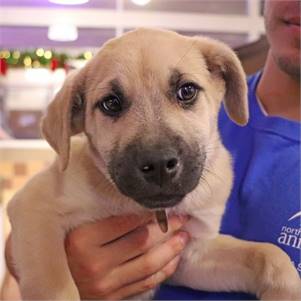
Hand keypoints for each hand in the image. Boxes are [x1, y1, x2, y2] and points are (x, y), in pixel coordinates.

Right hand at [65, 214, 189, 298]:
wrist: (56, 282)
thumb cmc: (69, 248)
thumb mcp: (80, 227)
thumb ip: (105, 217)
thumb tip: (141, 202)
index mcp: (82, 240)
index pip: (125, 222)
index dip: (149, 213)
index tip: (163, 204)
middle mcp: (93, 263)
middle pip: (141, 242)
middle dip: (166, 229)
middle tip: (182, 218)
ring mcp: (104, 284)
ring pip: (148, 264)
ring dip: (171, 250)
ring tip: (184, 237)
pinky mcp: (113, 298)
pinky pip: (145, 283)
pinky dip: (163, 270)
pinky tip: (173, 259)